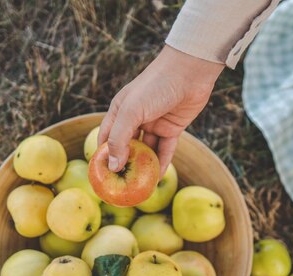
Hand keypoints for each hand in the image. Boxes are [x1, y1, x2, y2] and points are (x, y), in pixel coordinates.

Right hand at [98, 45, 224, 175]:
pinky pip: (165, 150)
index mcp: (120, 111)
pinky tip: (158, 178)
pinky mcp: (172, 129)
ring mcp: (154, 124)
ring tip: (140, 186)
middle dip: (125, 165)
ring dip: (144, 167)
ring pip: (146, 151)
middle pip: (127, 147)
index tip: (102, 176)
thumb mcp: (132, 111)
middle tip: (122, 186)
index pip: (106, 138)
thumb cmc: (155, 86)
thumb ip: (120, 138)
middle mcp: (135, 119)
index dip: (104, 156)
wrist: (189, 72)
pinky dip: (162, 163)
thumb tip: (113, 166)